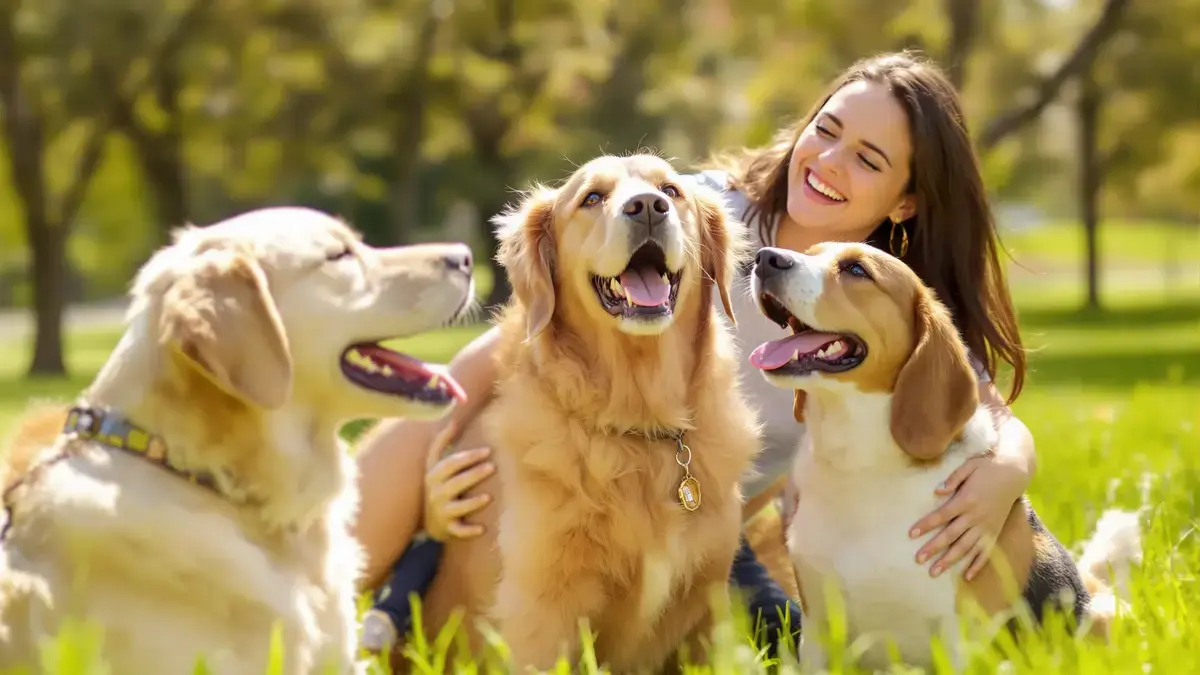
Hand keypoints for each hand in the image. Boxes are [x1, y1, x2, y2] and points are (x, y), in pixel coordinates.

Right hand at [423, 422, 494, 541]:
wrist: (427, 520)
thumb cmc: (436, 485)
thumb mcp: (433, 464)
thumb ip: (441, 442)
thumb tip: (452, 419)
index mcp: (434, 475)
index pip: (451, 464)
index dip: (468, 457)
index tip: (487, 451)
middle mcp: (436, 493)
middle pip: (455, 483)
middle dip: (473, 475)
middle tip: (492, 467)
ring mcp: (441, 511)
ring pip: (457, 507)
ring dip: (472, 503)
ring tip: (488, 497)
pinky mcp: (447, 528)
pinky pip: (458, 530)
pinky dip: (469, 531)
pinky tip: (483, 529)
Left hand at [908, 449, 1028, 580]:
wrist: (1014, 474)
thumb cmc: (987, 468)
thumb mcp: (969, 466)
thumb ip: (953, 479)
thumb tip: (937, 491)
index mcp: (966, 500)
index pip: (941, 515)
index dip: (926, 525)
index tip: (911, 534)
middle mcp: (976, 516)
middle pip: (951, 535)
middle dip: (933, 548)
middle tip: (918, 559)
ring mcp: (986, 526)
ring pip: (966, 547)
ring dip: (950, 560)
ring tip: (934, 572)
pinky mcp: (995, 532)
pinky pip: (985, 551)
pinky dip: (976, 565)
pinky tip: (966, 576)